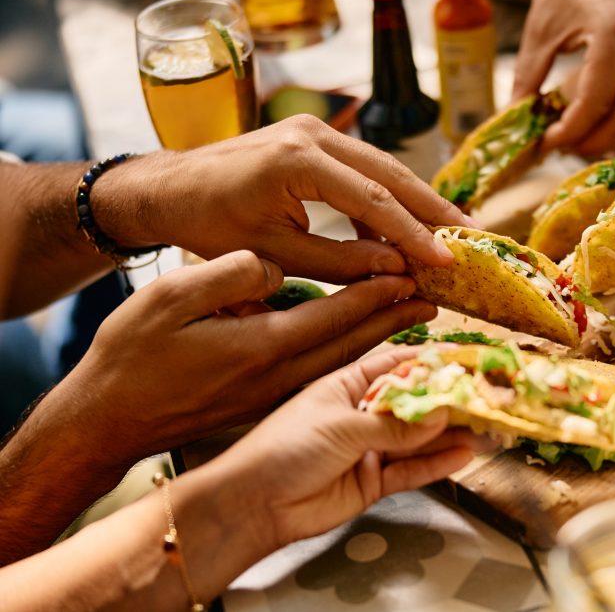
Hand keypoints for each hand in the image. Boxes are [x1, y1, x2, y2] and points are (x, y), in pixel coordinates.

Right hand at [65, 250, 437, 465]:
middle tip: (433, 295)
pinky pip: (325, 374)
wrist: (108, 421)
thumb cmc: (131, 358)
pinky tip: (367, 345)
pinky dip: (355, 355)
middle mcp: (280, 375)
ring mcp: (276, 393)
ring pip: (344, 361)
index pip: (337, 313)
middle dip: (396, 315)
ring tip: (415, 316)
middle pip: (354, 341)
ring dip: (383, 337)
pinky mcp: (266, 402)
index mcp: (263, 345)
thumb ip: (227, 276)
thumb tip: (271, 266)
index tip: (411, 271)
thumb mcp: (168, 300)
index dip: (377, 290)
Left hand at [95, 115, 471, 284]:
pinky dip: (387, 199)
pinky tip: (408, 227)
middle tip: (473, 238)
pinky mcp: (315, 138)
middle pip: (390, 173)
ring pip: (382, 168)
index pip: (372, 199)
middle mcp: (312, 133)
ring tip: (451, 235)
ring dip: (416, 203)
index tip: (448, 261)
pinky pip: (363, 169)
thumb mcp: (275, 254)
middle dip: (433, 209)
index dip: (415, 233)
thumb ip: (340, 261)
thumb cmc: (211, 225)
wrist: (171, 189)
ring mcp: (315, 130)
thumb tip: (398, 271)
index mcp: (296, 160)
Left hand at [212, 348, 477, 547]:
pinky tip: (464, 455)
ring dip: (452, 433)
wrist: (252, 505)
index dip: (434, 361)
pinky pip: (413, 469)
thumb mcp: (342, 426)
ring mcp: (369, 447)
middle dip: (451, 400)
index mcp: (348, 384)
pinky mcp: (373, 480)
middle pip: (416, 402)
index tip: (468, 359)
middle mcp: (362, 412)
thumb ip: (395, 424)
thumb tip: (441, 413)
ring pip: (420, 438)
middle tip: (488, 396)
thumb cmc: (281, 449)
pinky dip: (438, 463)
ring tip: (487, 427)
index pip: (399, 365)